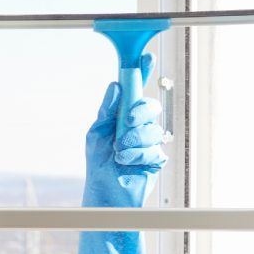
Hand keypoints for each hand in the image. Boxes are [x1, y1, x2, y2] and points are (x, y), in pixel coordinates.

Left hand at [75, 54, 167, 253]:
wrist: (105, 194)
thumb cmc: (98, 164)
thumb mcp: (96, 135)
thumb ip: (107, 111)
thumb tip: (115, 86)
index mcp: (122, 117)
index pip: (136, 91)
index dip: (142, 74)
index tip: (144, 58)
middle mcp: (138, 126)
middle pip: (149, 106)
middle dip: (138, 114)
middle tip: (125, 126)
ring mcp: (150, 141)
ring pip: (154, 128)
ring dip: (134, 140)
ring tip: (121, 153)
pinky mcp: (157, 158)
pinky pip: (155, 149)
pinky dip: (139, 156)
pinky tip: (129, 164)